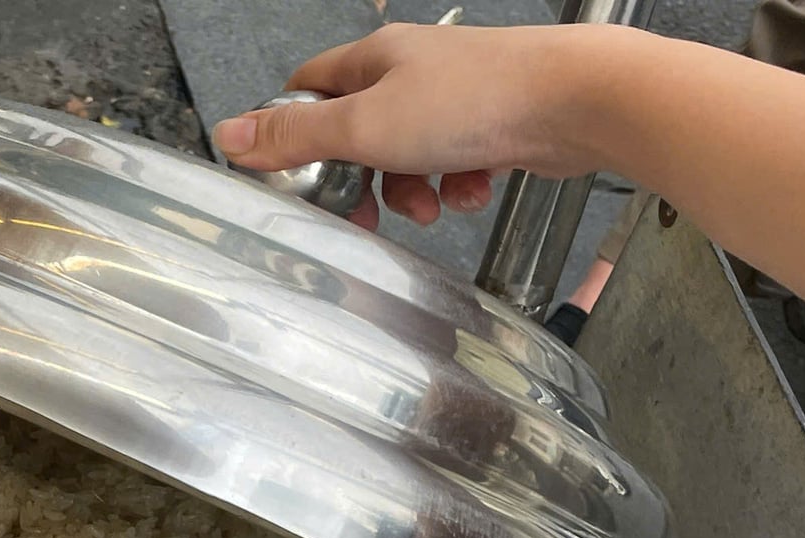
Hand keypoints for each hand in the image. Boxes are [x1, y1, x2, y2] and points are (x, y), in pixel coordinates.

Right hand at [210, 24, 612, 230]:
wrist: (577, 101)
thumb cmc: (474, 102)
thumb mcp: (364, 126)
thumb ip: (295, 135)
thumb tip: (227, 134)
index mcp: (373, 58)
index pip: (307, 90)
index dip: (292, 135)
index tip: (295, 177)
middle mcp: (411, 71)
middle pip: (356, 134)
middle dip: (358, 180)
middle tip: (359, 213)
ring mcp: (453, 97)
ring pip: (405, 158)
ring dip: (410, 192)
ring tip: (431, 205)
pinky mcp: (489, 125)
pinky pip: (451, 167)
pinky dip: (454, 187)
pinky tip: (470, 191)